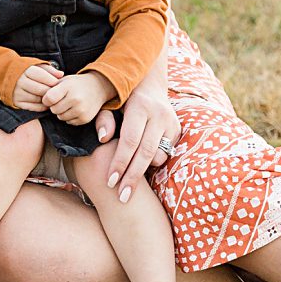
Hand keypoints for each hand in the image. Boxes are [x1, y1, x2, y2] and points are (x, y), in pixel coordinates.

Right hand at [11, 62, 62, 110]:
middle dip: (51, 92)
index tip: (58, 83)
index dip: (53, 81)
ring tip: (50, 97)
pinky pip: (33, 107)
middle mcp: (20, 82)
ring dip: (46, 99)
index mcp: (26, 71)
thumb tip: (61, 75)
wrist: (7, 75)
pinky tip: (45, 102)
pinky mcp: (17, 102)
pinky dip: (42, 106)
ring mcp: (18, 93)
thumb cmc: (27, 70)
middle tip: (56, 92)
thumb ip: (50, 70)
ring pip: (38, 99)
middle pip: (42, 90)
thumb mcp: (37, 66)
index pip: (43, 77)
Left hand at [40, 72, 109, 126]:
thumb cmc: (76, 84)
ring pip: (60, 117)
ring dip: (61, 112)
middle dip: (54, 106)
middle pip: (53, 110)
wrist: (98, 87)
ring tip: (69, 104)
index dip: (47, 99)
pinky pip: (69, 122)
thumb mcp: (64, 80)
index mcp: (68, 87)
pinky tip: (75, 109)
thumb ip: (51, 88)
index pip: (48, 99)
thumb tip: (39, 100)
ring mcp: (81, 110)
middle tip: (62, 100)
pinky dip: (70, 117)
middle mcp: (75, 99)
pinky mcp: (85, 119)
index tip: (50, 96)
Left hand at [93, 74, 179, 203]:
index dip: (120, 162)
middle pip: (146, 153)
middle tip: (121, 197)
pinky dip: (153, 163)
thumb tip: (103, 139)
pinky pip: (166, 153)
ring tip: (128, 185)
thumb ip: (103, 119)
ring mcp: (171, 122)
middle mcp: (159, 114)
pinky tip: (141, 168)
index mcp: (140, 106)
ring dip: (143, 172)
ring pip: (159, 156)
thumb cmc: (122, 98)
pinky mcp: (177, 130)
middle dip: (132, 177)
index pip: (129, 140)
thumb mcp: (110, 104)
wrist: (149, 84)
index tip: (110, 181)